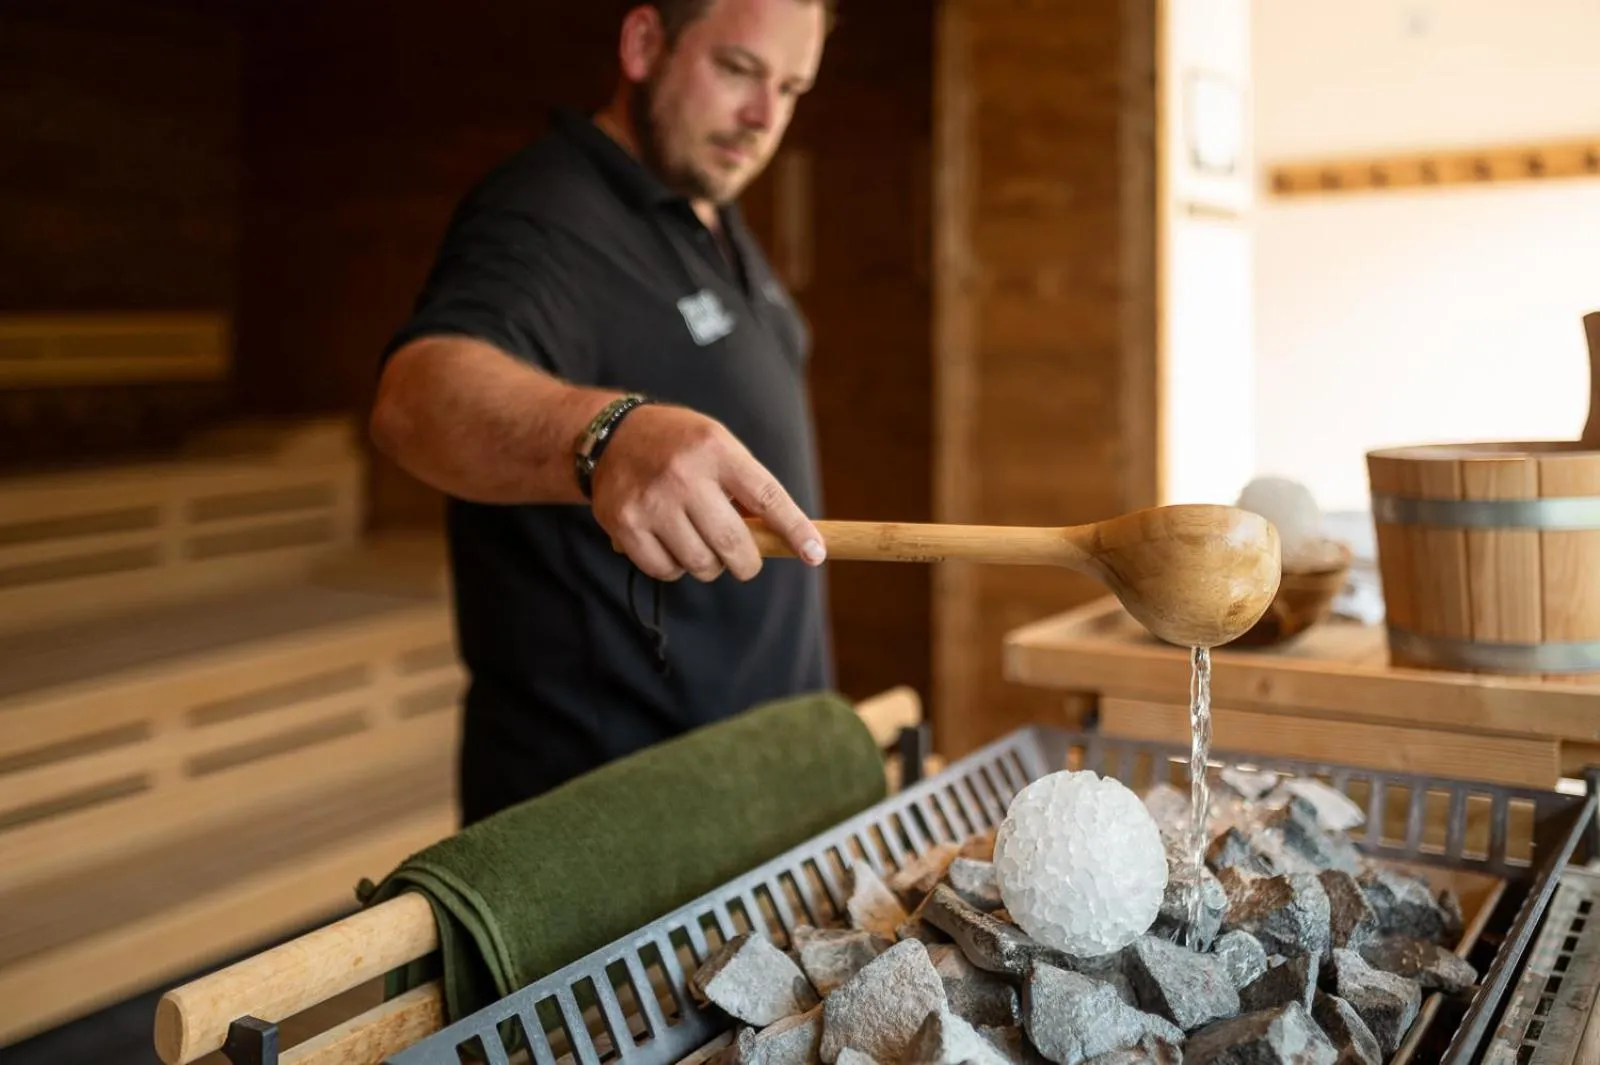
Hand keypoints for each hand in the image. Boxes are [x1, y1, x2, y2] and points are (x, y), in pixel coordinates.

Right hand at [588, 404, 825, 581]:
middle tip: (746, 561)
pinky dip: (675, 568)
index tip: (815, 554)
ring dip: (709, 565)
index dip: (795, 530)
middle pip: (732, 543)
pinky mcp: (625, 524)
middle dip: (747, 562)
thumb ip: (746, 487)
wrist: (612, 435)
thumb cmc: (680, 446)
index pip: (766, 497)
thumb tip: (783, 539)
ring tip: (699, 542)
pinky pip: (665, 571)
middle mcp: (684, 475)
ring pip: (700, 564)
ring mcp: (652, 502)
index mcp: (716, 450)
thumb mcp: (718, 446)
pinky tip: (670, 545)